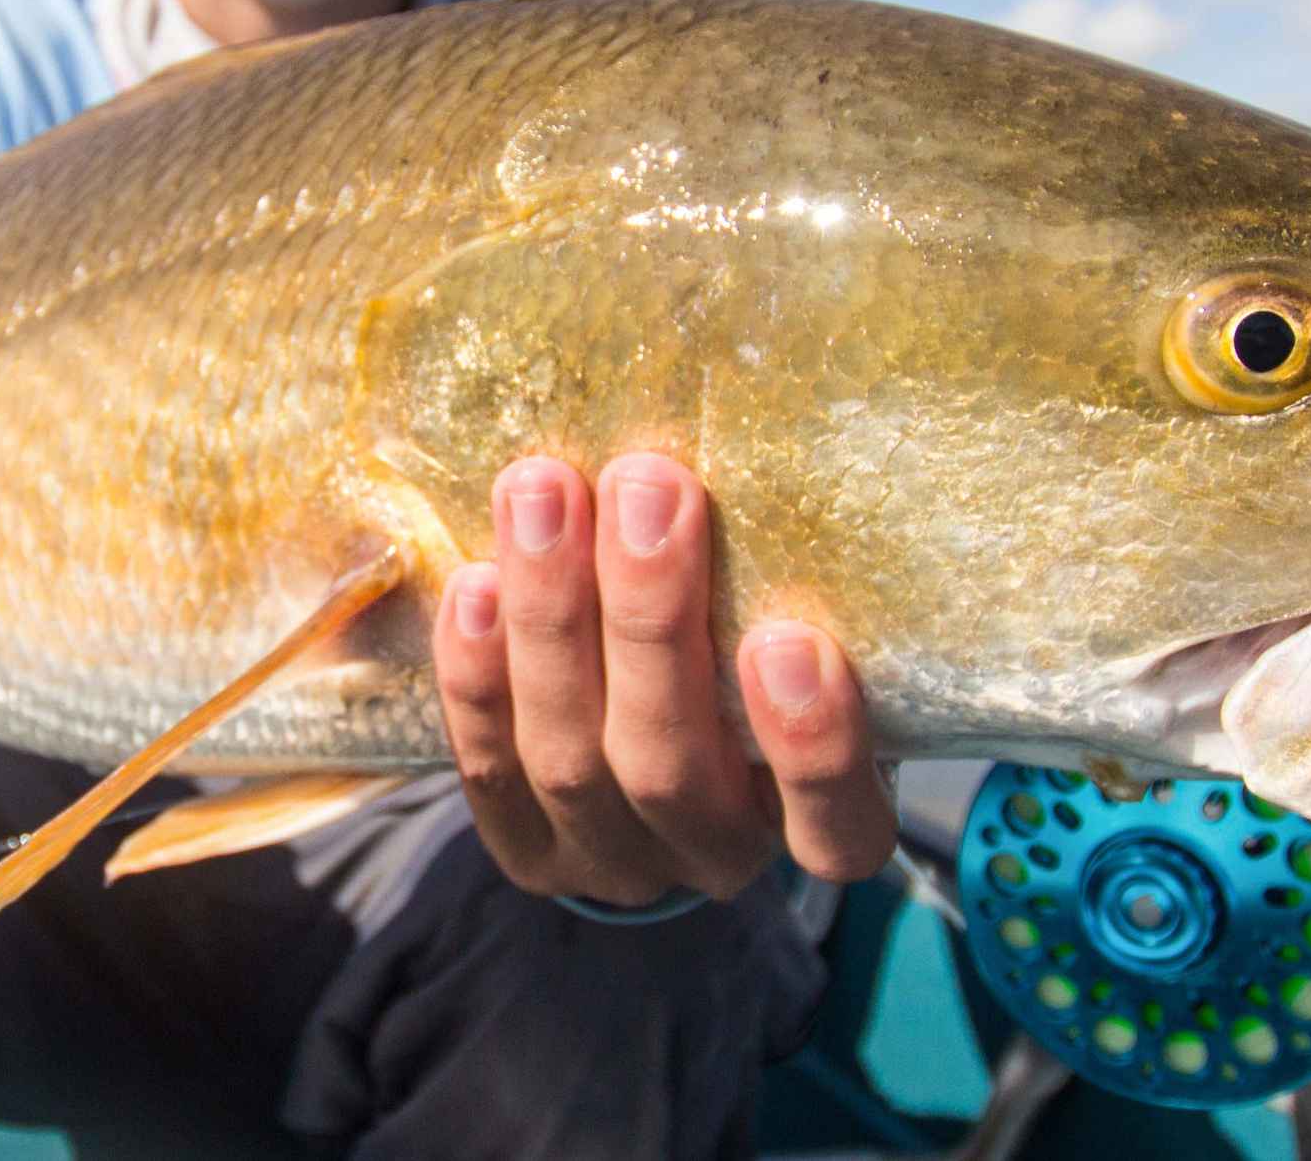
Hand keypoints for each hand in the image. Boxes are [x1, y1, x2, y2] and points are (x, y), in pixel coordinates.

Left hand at [433, 453, 897, 905]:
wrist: (665, 745)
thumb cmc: (752, 656)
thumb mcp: (796, 628)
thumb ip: (783, 583)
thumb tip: (726, 448)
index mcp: (814, 829)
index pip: (836, 824)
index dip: (813, 746)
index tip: (790, 639)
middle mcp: (712, 855)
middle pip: (668, 769)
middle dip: (648, 622)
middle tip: (648, 488)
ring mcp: (609, 862)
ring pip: (568, 764)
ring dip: (550, 619)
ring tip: (543, 493)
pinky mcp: (526, 850)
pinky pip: (488, 772)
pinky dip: (478, 677)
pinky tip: (474, 583)